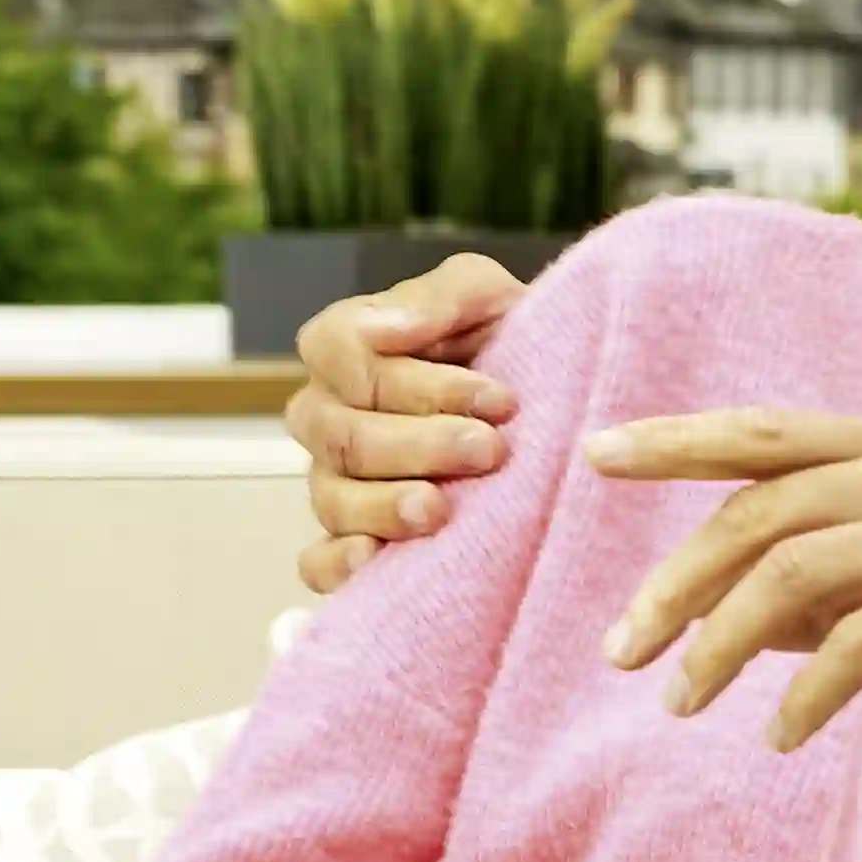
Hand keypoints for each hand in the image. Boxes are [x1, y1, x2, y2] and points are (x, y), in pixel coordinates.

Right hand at [282, 252, 529, 599]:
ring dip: (385, 505)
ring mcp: (330, 479)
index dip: (418, 380)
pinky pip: (316, 561)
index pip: (340, 353)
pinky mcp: (346, 538)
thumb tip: (393, 326)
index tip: (498, 399)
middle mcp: (325, 413)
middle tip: (490, 452)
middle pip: (343, 433)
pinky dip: (339, 564)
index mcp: (343, 346)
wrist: (545, 408)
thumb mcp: (489, 300)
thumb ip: (443, 297)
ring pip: (331, 497)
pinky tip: (377, 560)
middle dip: (420, 444)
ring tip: (439, 513)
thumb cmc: (508, 343)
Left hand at [591, 409, 861, 754]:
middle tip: (621, 653)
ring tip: (681, 704)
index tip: (597, 456)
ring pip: (795, 573)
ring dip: (720, 645)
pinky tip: (781, 735)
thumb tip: (750, 618)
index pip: (769, 434)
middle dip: (674, 582)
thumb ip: (855, 578)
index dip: (677, 441)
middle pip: (760, 511)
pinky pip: (861, 644)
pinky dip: (804, 694)